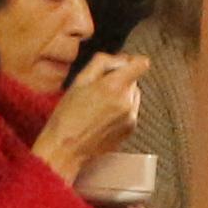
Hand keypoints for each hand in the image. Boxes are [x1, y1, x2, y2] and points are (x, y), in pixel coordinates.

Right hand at [29, 53, 144, 182]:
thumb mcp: (79, 80)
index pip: (141, 64)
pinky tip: (103, 117)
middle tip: (99, 89)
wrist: (66, 148)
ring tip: (100, 105)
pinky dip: (121, 110)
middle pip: (134, 80)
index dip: (132, 61)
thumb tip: (121, 59)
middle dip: (121, 80)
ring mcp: (130, 117)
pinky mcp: (130, 129)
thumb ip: (102, 62)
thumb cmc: (67, 115)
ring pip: (133, 95)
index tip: (123, 65)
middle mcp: (126, 101)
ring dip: (122, 95)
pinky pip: (131, 111)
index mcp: (114, 86)